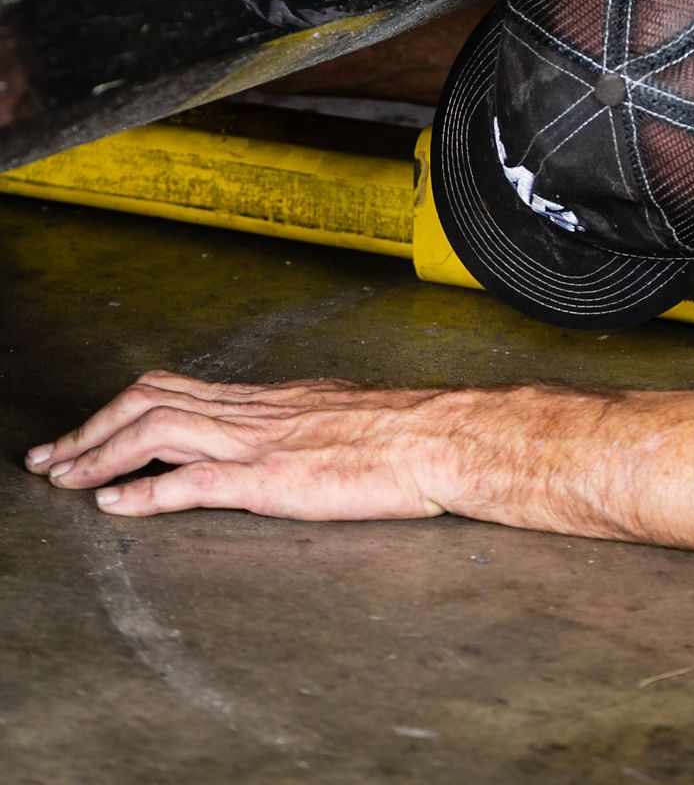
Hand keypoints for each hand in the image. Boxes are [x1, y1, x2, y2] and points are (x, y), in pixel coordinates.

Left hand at [24, 371, 450, 519]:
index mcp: (269, 398)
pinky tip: (115, 504)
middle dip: (91, 427)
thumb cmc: (407, 431)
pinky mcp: (272, 478)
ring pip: (157, 431)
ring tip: (65, 478)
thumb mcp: (342, 412)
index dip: (121, 408)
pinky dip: (145, 493)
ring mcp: (259, 441)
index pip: (175, 389)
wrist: (442, 437)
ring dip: (100, 454)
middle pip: (150, 400)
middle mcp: (253, 410)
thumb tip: (285, 431)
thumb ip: (302, 422)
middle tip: (51, 455)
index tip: (88, 430)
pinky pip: (193, 482)